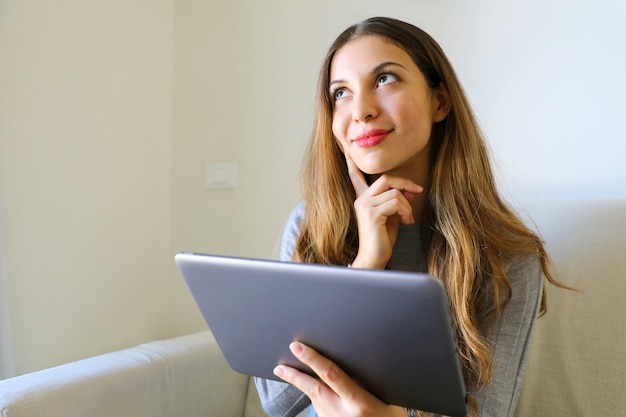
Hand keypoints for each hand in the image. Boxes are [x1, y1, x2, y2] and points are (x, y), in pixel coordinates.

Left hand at [273, 342, 406, 416]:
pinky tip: (321, 391)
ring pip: (317, 398)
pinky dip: (318, 397)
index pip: (331, 375)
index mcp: (359, 401)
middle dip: (295, 376)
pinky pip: (321, 408)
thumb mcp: (387, 397)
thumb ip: (369, 380)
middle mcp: (343, 412)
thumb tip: (356, 358)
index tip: (298, 347)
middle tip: (279, 367)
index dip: (313, 359)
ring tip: (292, 373)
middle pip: (314, 389)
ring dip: (306, 385)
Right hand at [345, 154, 422, 268]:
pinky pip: (396, 202)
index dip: (352, 163)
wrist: (373, 259)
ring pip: (395, 192)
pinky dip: (406, 211)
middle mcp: (361, 199)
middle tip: (417, 191)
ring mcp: (365, 205)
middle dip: (405, 183)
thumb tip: (409, 191)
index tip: (346, 150)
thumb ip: (397, 202)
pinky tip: (405, 222)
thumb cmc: (382, 240)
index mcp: (363, 199)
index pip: (355, 176)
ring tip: (408, 219)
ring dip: (407, 206)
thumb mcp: (393, 217)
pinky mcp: (372, 213)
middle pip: (386, 178)